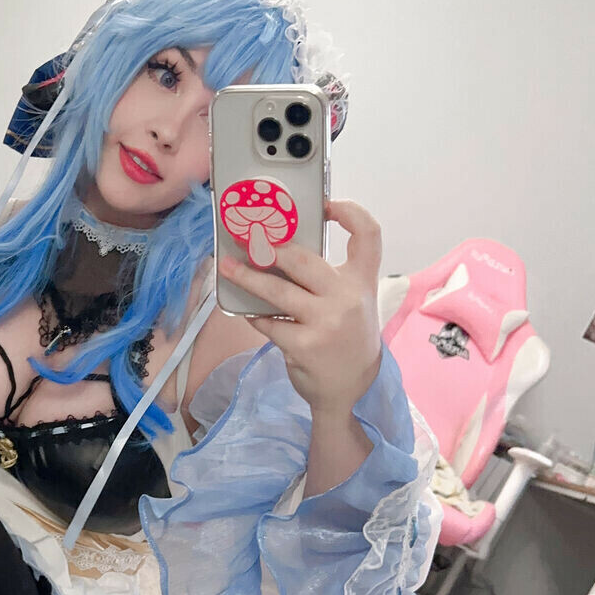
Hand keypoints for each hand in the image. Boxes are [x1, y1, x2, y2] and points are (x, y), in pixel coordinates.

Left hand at [219, 198, 383, 412]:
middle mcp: (348, 298)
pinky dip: (255, 314)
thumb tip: (281, 249)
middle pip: (304, 258)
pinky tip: (247, 310)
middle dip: (270, 247)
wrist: (351, 390)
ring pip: (276, 290)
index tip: (324, 204)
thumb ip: (329, 278)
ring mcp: (326, 322)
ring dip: (246, 277)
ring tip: (226, 267)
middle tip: (245, 237)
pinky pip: (268, 321)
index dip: (350, 211)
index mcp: (363, 281)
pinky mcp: (303, 344)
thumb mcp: (351, 303)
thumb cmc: (346, 339)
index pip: (368, 234)